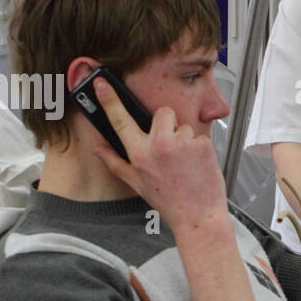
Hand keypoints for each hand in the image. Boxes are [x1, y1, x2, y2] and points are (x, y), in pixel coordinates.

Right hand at [90, 76, 227, 229]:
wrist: (198, 216)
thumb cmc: (168, 201)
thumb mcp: (136, 182)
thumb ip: (115, 161)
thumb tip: (98, 147)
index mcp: (139, 153)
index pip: (120, 120)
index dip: (110, 100)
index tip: (102, 84)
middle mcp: (159, 145)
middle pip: (162, 113)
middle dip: (166, 124)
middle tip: (169, 146)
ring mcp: (182, 144)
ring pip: (183, 126)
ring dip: (184, 139)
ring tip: (184, 161)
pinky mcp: (202, 145)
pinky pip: (199, 136)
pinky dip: (199, 147)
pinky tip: (196, 164)